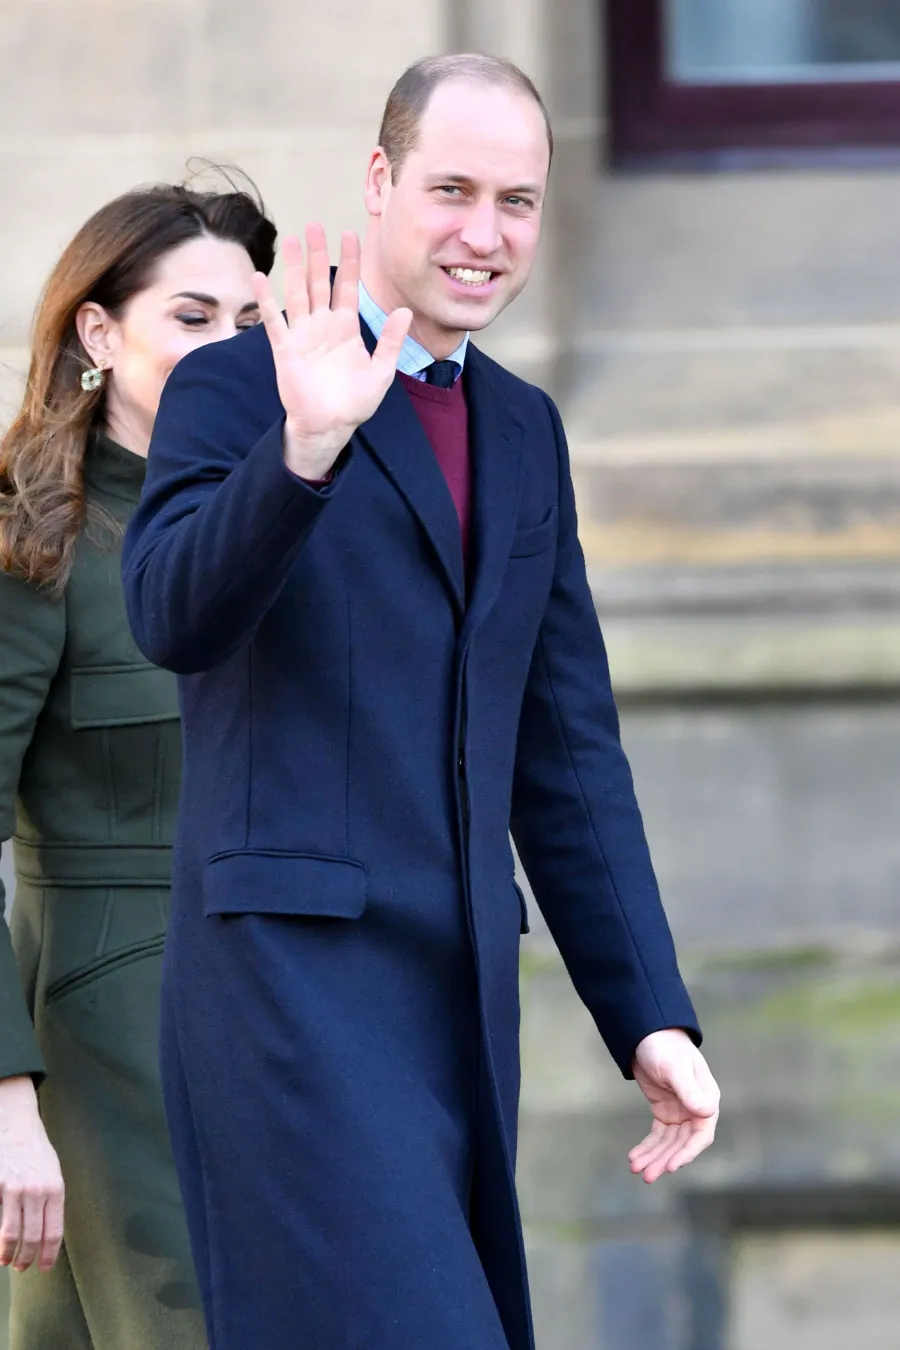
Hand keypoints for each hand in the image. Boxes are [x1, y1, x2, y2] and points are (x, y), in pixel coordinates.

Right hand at [0, 1075, 63, 1270]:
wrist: (18, 1126)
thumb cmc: (37, 1151)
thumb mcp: (54, 1174)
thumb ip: (52, 1201)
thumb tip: (49, 1232)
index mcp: (56, 1189)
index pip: (54, 1232)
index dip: (48, 1255)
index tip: (44, 1267)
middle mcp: (37, 1191)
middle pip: (33, 1237)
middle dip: (27, 1258)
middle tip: (23, 1266)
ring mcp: (15, 1190)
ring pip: (12, 1233)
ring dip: (8, 1253)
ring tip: (7, 1259)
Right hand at [253, 225, 411, 479]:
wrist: (330, 425)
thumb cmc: (355, 402)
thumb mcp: (380, 371)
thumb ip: (391, 342)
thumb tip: (406, 311)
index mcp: (346, 328)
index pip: (347, 286)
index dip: (349, 261)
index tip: (350, 234)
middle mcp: (323, 325)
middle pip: (318, 281)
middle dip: (316, 254)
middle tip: (314, 226)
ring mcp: (303, 335)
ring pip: (296, 293)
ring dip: (292, 267)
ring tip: (289, 239)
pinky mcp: (285, 349)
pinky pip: (274, 320)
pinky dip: (266, 301)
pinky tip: (259, 279)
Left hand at [628, 1029, 718, 1183]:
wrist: (646, 1033)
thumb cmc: (664, 1046)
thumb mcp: (674, 1068)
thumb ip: (689, 1090)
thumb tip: (707, 1113)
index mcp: (706, 1099)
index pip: (701, 1134)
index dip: (687, 1152)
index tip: (671, 1166)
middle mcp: (696, 1109)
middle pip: (682, 1143)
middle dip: (664, 1160)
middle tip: (647, 1175)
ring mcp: (680, 1111)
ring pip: (668, 1143)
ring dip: (654, 1157)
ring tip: (635, 1169)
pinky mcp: (664, 1111)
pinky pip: (658, 1135)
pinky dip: (647, 1147)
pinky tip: (635, 1157)